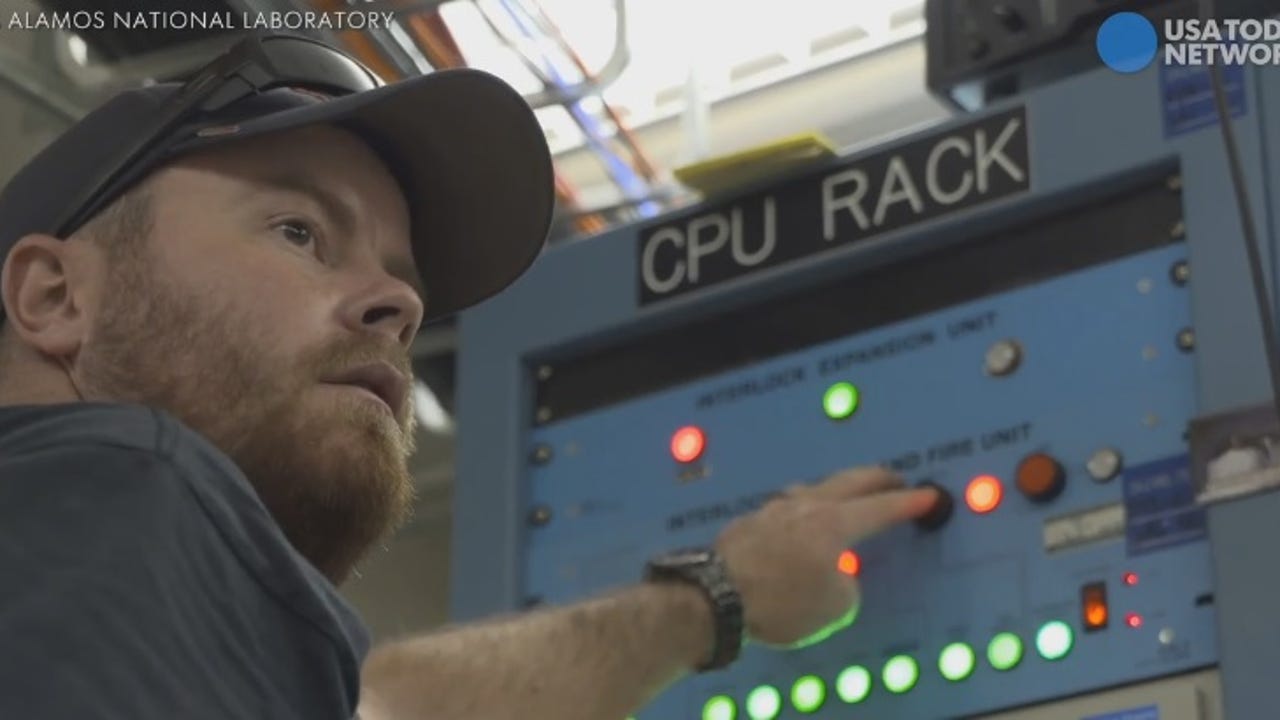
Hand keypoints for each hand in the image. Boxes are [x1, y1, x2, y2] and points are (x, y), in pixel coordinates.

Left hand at [714, 467, 936, 647]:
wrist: (714, 597)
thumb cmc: (780, 602)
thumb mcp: (834, 607)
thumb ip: (846, 584)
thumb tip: (836, 573)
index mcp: (833, 523)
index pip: (880, 508)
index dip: (907, 502)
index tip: (927, 494)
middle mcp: (805, 506)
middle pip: (848, 482)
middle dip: (875, 478)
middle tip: (892, 479)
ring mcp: (773, 510)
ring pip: (813, 489)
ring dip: (835, 489)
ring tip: (844, 494)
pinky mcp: (749, 522)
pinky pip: (786, 508)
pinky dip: (804, 509)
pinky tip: (799, 520)